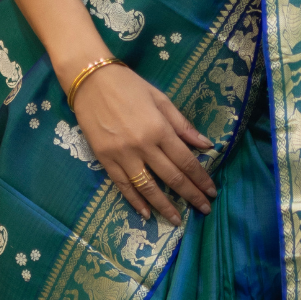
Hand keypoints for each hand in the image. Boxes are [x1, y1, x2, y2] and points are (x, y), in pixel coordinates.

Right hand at [71, 63, 216, 225]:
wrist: (89, 79)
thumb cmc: (128, 85)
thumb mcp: (160, 99)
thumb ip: (182, 125)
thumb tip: (206, 144)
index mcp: (159, 129)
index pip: (186, 161)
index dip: (200, 179)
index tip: (211, 192)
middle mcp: (143, 146)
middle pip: (171, 177)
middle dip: (190, 195)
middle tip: (204, 209)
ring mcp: (122, 155)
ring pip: (147, 187)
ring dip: (164, 206)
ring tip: (177, 220)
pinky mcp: (104, 159)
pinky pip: (122, 185)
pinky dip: (134, 201)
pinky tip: (146, 213)